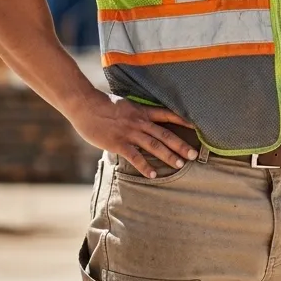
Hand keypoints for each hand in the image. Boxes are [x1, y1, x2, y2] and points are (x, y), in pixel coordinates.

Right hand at [65, 91, 197, 177]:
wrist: (85, 105)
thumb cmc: (102, 105)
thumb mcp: (124, 105)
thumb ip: (135, 114)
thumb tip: (142, 122)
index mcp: (142, 111)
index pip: (167, 115)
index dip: (182, 120)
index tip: (196, 127)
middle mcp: (139, 122)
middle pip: (165, 134)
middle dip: (180, 144)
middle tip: (193, 154)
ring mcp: (129, 133)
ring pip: (154, 145)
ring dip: (168, 156)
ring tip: (179, 165)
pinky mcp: (118, 143)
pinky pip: (135, 157)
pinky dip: (145, 167)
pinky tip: (153, 175)